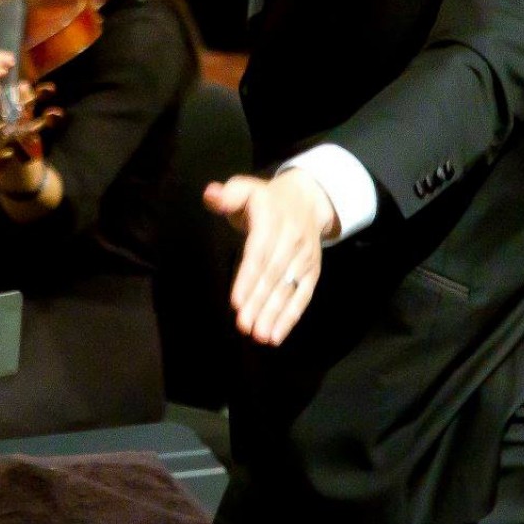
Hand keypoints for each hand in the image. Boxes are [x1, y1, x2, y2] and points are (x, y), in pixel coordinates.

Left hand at [203, 170, 339, 345]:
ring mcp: (304, 257)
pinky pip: (303, 295)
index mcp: (272, 219)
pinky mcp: (312, 271)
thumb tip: (211, 194)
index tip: (237, 301)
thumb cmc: (266, 199)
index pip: (259, 252)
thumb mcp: (246, 188)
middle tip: (243, 326)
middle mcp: (291, 239)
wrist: (308, 198)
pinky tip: (277, 335)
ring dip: (273, 313)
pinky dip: (291, 317)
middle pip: (273, 275)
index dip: (248, 277)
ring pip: (287, 288)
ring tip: (259, 335)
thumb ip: (227, 195)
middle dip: (258, 302)